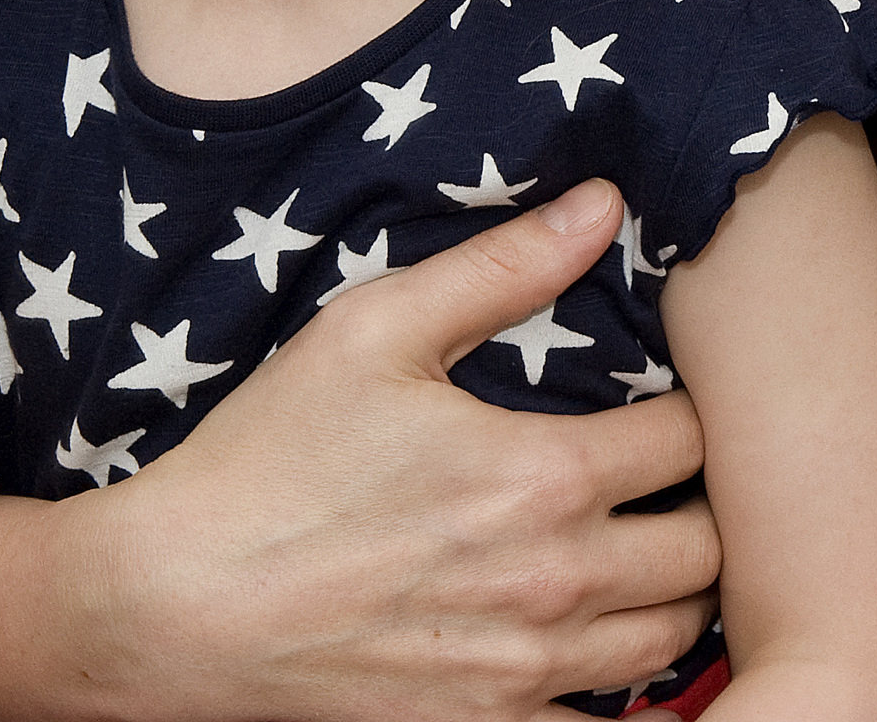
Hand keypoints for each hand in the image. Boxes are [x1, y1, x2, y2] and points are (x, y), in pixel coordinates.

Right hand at [0, 178, 723, 721]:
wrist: (169, 609)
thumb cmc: (267, 461)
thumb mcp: (373, 331)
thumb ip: (504, 266)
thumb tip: (607, 205)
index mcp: (543, 477)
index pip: (692, 440)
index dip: (689, 412)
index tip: (662, 402)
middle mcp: (553, 584)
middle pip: (706, 548)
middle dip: (701, 504)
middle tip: (666, 480)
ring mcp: (521, 673)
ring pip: (671, 638)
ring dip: (673, 590)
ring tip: (640, 548)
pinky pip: (600, 716)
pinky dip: (610, 672)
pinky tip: (582, 630)